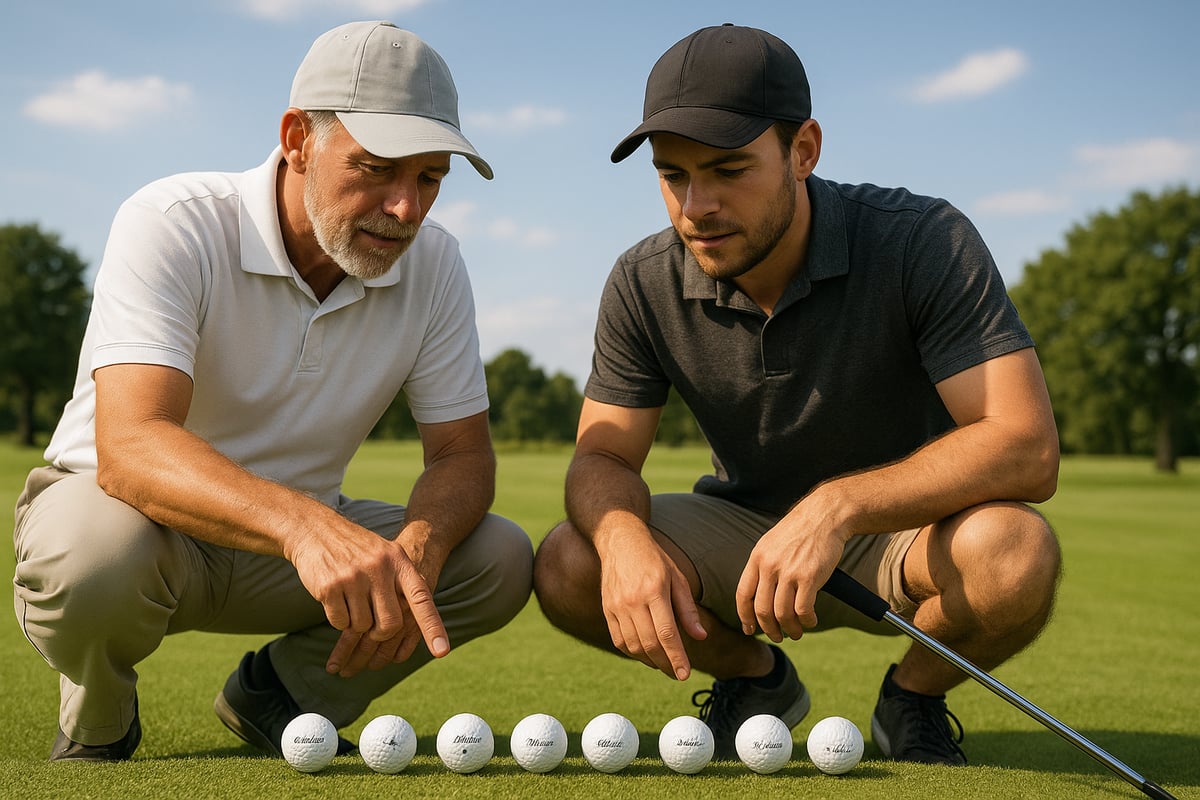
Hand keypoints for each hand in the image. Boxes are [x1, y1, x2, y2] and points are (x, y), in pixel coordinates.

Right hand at [286, 519, 448, 676]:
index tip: (442, 652)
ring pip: (363, 627)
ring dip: (356, 624)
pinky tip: (335, 599)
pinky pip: (340, 622)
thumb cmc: (358, 548)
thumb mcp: (386, 554)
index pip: (421, 599)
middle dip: (380, 632)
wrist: (317, 530)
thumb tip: (416, 621)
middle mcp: (379, 568)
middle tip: (371, 624)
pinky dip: (339, 619)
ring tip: (351, 601)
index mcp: (398, 561)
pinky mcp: (330, 587)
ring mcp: (353, 577)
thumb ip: (403, 582)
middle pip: (390, 624)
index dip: (432, 626)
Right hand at [596, 528, 706, 680]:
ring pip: (633, 646)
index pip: (667, 633)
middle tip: (677, 674)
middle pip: (650, 644)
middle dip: (665, 664)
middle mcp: (633, 600)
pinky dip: (633, 652)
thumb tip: (700, 637)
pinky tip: (646, 654)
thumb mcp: (677, 578)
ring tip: (664, 664)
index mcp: (654, 590)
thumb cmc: (654, 559)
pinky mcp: (607, 609)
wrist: (620, 542)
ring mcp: (617, 606)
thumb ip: (688, 609)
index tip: (685, 674)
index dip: (676, 657)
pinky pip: (619, 640)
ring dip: (650, 661)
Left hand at [735, 501, 848, 641]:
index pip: (743, 594)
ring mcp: (789, 572)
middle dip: (769, 629)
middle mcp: (770, 566)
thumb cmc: (800, 531)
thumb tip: (759, 595)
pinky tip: (811, 621)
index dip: (745, 616)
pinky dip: (807, 621)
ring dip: (790, 629)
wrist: (825, 515)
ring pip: (783, 614)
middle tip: (778, 636)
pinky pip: (803, 610)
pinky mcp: (810, 577)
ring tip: (797, 632)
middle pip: (762, 609)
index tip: (749, 629)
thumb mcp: (772, 543)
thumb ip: (764, 566)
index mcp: (757, 558)